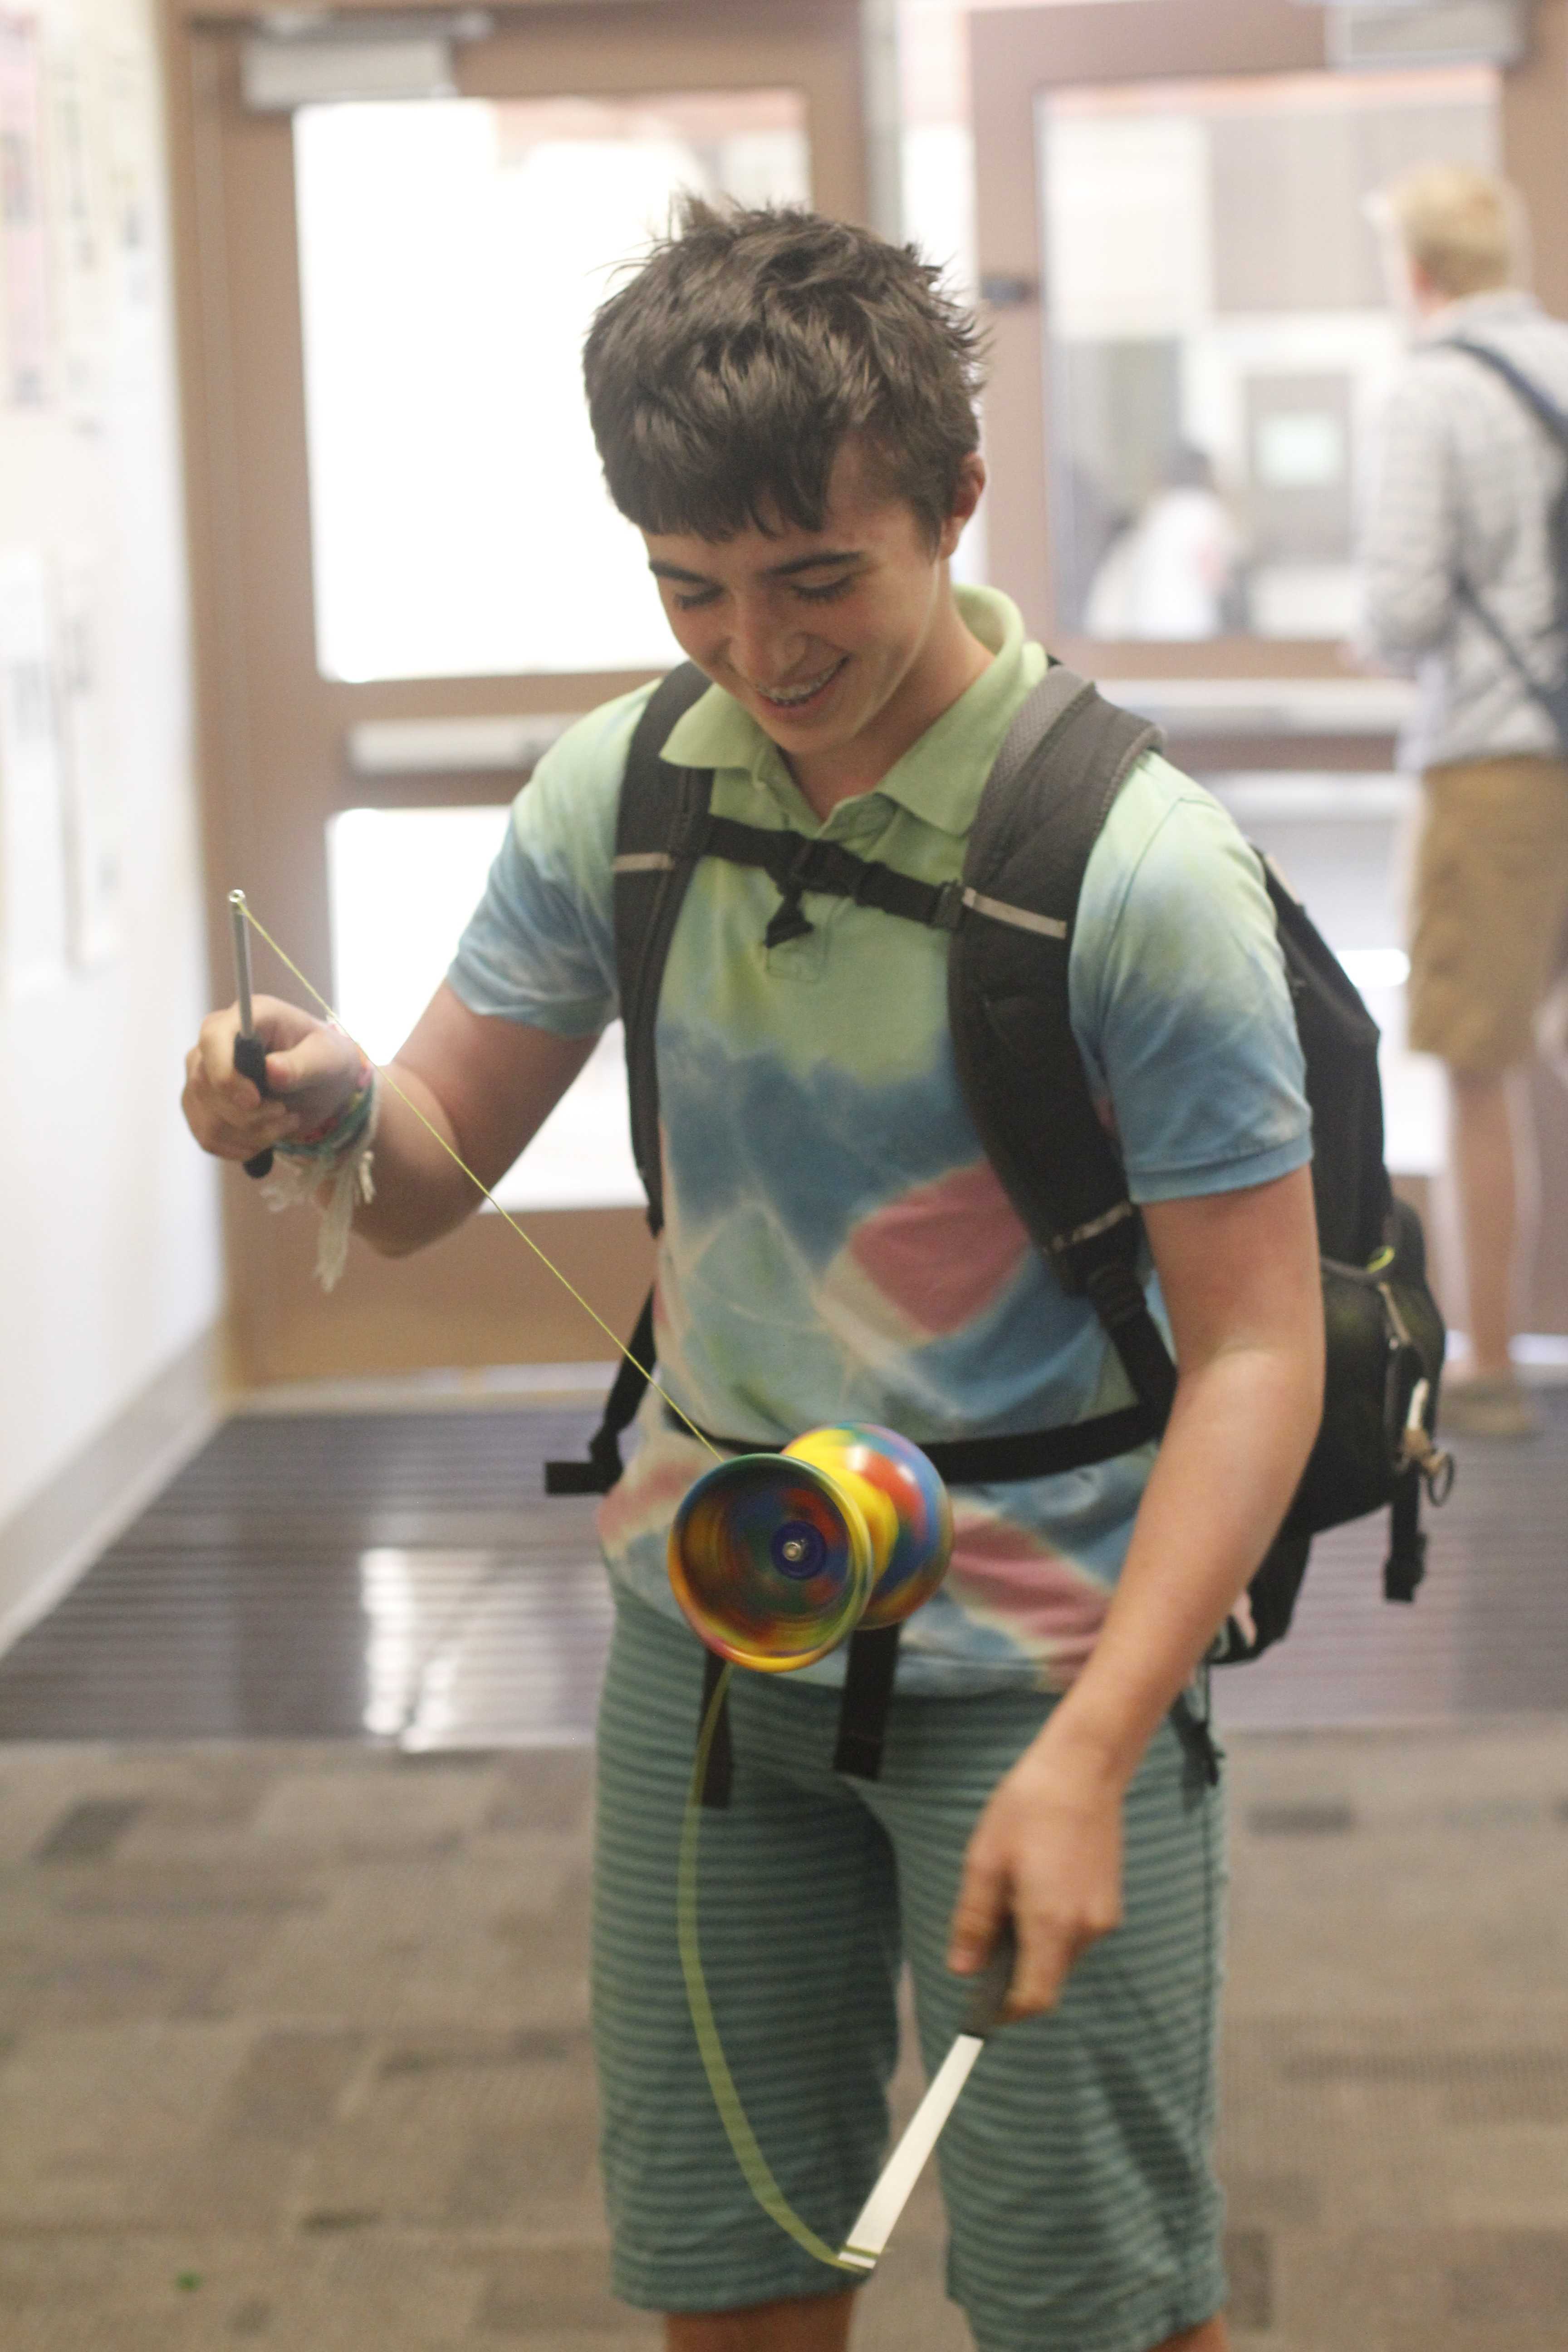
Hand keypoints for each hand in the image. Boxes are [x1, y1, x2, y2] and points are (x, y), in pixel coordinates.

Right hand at [182, 994, 362, 1162]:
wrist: (320, 1081)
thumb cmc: (324, 1059)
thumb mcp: (328, 1059)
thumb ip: (303, 1064)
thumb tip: (272, 1071)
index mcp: (245, 1016)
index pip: (213, 1040)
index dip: (226, 1074)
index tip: (254, 1101)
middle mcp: (214, 1042)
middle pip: (206, 1086)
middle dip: (250, 1114)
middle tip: (286, 1113)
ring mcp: (201, 1073)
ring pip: (208, 1118)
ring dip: (252, 1133)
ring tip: (284, 1122)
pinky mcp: (200, 1104)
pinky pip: (208, 1137)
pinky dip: (242, 1146)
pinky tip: (266, 1136)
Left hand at [947, 1735, 1123, 2020]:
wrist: (1085, 1768)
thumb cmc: (1028, 1808)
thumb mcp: (985, 1861)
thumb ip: (973, 1921)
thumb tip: (962, 1969)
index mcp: (1052, 1924)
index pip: (1034, 1999)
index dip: (1005, 2013)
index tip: (981, 2010)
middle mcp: (1086, 1930)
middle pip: (1047, 1979)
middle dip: (1014, 1971)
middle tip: (985, 1932)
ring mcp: (1103, 1917)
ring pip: (1061, 1956)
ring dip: (1032, 1945)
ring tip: (1011, 1893)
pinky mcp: (1110, 1902)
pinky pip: (1075, 1933)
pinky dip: (1051, 1927)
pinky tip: (1035, 1884)